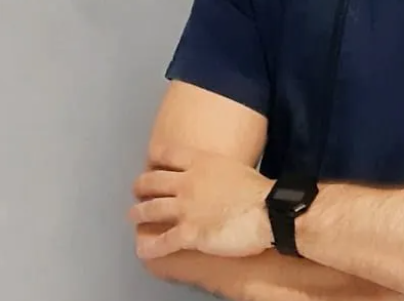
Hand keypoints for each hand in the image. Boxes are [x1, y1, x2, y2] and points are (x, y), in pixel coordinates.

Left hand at [128, 145, 273, 259]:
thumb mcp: (235, 167)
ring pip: (150, 210)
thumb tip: (214, 175)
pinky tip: (142, 249)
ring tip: (134, 215)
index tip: (149, 159)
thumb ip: (216, 169)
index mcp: (201, 162)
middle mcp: (188, 182)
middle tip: (137, 190)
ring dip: (138, 214)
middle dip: (140, 186)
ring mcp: (186, 208)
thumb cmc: (259, 189)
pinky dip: (148, 247)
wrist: (269, 211)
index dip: (154, 156)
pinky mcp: (189, 233)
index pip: (167, 153)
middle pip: (152, 181)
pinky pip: (161, 242)